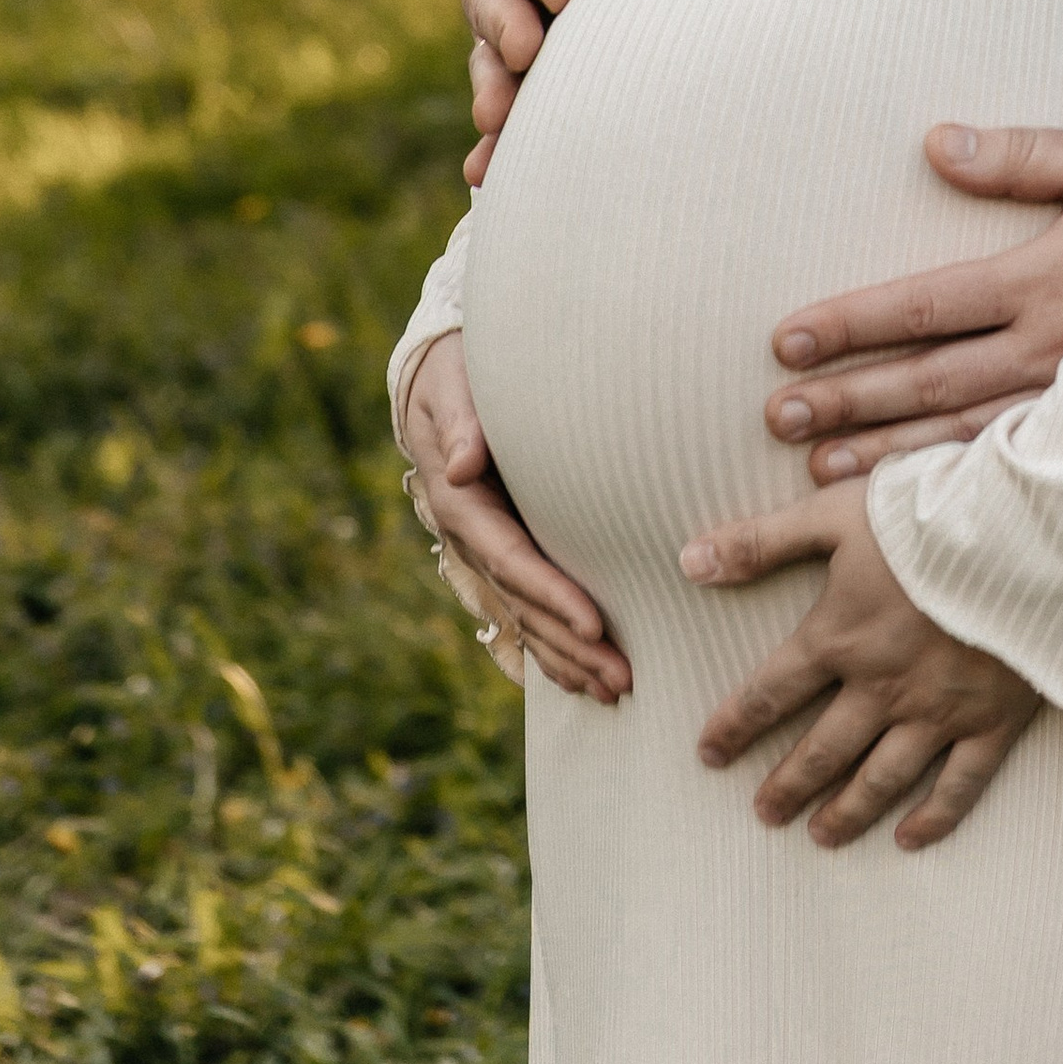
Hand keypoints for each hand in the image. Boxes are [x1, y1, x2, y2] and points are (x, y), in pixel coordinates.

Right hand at [402, 332, 630, 702]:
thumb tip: (462, 464)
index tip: (593, 625)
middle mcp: (471, 539)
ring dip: (569, 658)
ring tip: (616, 691)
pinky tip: (585, 677)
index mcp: (461, 502)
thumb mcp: (452, 385)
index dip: (551, 594)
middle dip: (571, 645)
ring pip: (527, 618)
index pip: (511, 558)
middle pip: (524, 604)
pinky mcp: (504, 552)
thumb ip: (461, 421)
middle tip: (622, 679)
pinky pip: (528, 609)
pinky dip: (554, 646)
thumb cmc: (457, 372)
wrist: (441, 378)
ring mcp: (486, 552)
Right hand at [461, 0, 625, 182]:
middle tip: (527, 51)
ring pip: (491, 62)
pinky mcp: (522, 79)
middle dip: (507, 29)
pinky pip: (507, 112)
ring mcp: (505, 35)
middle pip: (490, 5)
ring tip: (495, 116)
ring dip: (494, 90)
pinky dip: (495, 144)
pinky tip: (483, 174)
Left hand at [685, 480, 1039, 849]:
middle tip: (763, 813)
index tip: (709, 753)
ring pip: (880, 777)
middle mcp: (882, 687)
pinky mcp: (992, 721)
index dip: (735, 725)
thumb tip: (688, 562)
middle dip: (787, 784)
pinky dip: (933, 817)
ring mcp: (938, 711)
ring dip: (845, 811)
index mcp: (840, 637)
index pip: (770, 692)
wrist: (1030, 537)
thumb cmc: (932, 513)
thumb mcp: (837, 513)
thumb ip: (763, 540)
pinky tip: (909, 838)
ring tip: (818, 835)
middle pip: (822, 749)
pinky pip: (959, 785)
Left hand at [764, 123, 1062, 482]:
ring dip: (882, 449)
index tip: (789, 337)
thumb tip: (936, 143)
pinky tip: (905, 501)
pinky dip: (949, 485)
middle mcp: (1051, 350)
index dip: (853, 321)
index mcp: (1046, 279)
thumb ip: (1023, 154)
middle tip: (776, 413)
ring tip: (816, 462)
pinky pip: (1008, 469)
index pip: (927, 303)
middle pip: (927, 378)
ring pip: (959, 435)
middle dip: (847, 396)